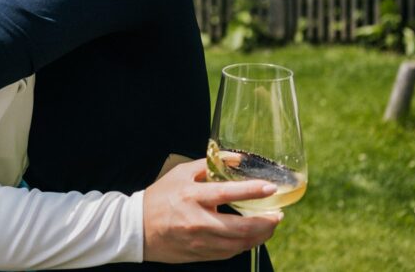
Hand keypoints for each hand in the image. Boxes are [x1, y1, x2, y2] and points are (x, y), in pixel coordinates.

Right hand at [142, 160, 281, 262]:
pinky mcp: (200, 255)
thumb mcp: (181, 173)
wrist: (137, 228)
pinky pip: (229, 253)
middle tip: (277, 215)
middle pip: (241, 227)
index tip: (270, 188)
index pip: (228, 193)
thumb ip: (210, 164)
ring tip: (268, 226)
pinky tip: (250, 237)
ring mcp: (200, 241)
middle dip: (266, 223)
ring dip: (259, 236)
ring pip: (239, 244)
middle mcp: (198, 221)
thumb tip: (236, 159)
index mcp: (192, 197)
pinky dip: (244, 245)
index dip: (252, 191)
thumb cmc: (160, 198)